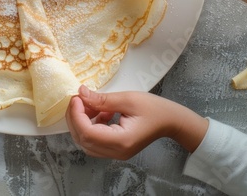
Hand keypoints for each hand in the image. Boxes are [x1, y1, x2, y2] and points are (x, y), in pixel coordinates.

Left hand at [66, 86, 207, 158]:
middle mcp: (116, 152)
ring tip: (90, 104)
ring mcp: (115, 153)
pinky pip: (95, 140)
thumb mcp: (127, 99)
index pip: (87, 133)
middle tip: (78, 98)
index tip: (76, 97)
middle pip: (83, 140)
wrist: (171, 120)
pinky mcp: (115, 148)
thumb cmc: (153, 108)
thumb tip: (81, 93)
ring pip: (86, 141)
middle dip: (75, 118)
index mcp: (121, 141)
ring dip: (82, 121)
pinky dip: (91, 125)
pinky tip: (101, 111)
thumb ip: (102, 99)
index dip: (77, 115)